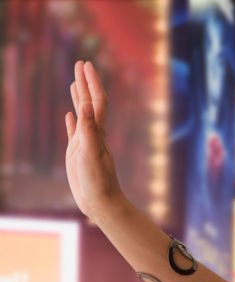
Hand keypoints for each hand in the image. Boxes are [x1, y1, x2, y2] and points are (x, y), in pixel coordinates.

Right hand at [65, 60, 124, 219]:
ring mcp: (85, 142)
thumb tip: (85, 106)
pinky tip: (69, 115)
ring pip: (81, 114)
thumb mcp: (91, 153)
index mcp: (98, 131)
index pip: (95, 100)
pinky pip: (75, 132)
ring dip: (78, 97)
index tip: (86, 64)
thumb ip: (89, 130)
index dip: (91, 82)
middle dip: (84, 82)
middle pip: (88, 102)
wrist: (100, 201)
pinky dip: (72, 121)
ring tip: (74, 82)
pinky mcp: (78, 153)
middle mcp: (94, 133)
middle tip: (80, 64)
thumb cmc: (98, 180)